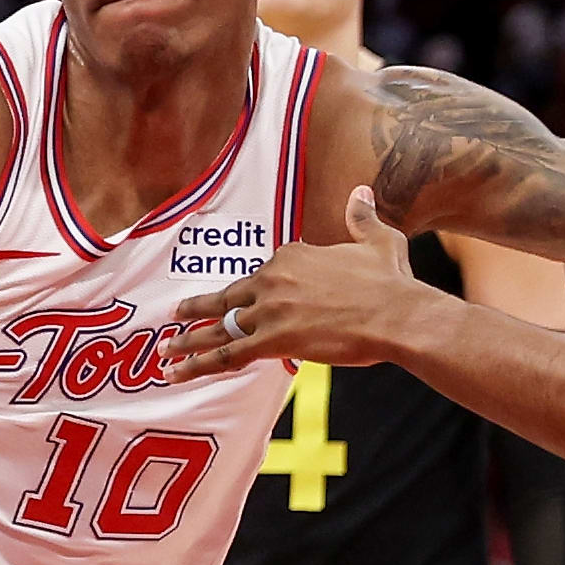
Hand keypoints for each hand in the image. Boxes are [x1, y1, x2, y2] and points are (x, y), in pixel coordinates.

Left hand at [165, 186, 450, 378]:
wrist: (396, 313)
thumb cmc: (391, 281)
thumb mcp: (379, 239)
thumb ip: (362, 216)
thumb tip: (361, 191)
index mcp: (292, 255)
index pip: (264, 275)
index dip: (257, 291)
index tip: (248, 299)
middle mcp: (272, 279)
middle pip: (228, 297)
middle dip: (199, 307)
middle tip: (177, 313)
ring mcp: (269, 310)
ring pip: (219, 327)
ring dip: (189, 340)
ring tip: (167, 349)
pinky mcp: (272, 340)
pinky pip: (226, 356)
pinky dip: (197, 365)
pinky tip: (176, 373)